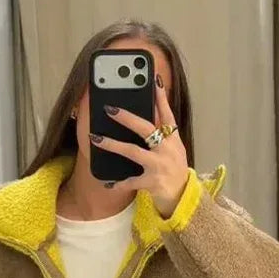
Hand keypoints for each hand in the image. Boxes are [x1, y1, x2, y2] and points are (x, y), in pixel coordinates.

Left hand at [90, 75, 188, 217]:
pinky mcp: (152, 182)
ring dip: (113, 145)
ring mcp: (159, 166)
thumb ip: (162, 133)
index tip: (154, 80)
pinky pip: (130, 181)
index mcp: (173, 140)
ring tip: (96, 138)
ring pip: (132, 152)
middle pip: (146, 129)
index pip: (167, 114)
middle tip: (110, 109)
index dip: (161, 97)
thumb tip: (149, 111)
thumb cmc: (173, 169)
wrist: (182, 197)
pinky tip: (108, 183)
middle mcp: (167, 150)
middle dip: (127, 118)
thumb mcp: (173, 149)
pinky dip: (119, 182)